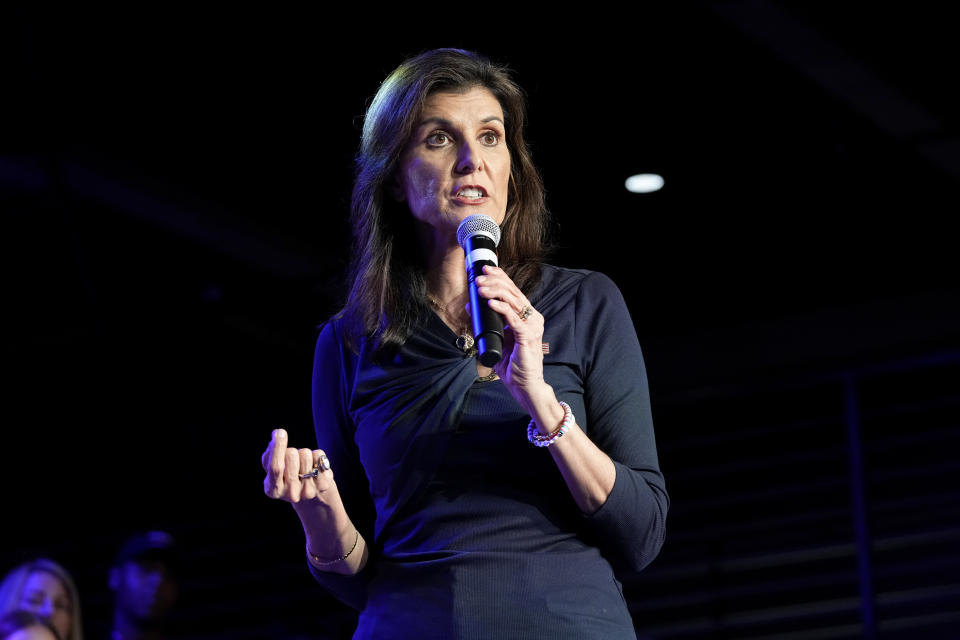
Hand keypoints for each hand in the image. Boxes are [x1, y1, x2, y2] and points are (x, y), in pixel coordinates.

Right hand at [261, 428, 334, 503]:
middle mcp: (291, 493)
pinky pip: (318, 455)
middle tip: (293, 460)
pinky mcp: (323, 484)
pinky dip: (316, 455)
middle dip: (291, 451)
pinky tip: (315, 466)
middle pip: (290, 455)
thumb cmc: (289, 477)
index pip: (275, 466)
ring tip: (304, 465)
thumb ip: (269, 456)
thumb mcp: (274, 471)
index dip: (277, 448)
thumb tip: (277, 436)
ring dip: (303, 454)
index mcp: (273, 490)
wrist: (313, 495)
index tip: (280, 432)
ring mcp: (308, 490)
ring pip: (304, 454)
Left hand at [474, 265, 546, 400]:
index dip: (500, 278)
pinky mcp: (528, 336)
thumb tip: (471, 306)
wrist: (524, 385)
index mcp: (527, 316)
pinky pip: (513, 317)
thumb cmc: (513, 364)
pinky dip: (501, 308)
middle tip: (479, 277)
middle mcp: (532, 318)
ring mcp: (532, 326)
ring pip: (513, 300)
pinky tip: (490, 303)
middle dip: (495, 281)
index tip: (485, 270)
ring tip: (480, 287)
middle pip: (513, 292)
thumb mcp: (495, 338)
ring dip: (495, 291)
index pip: (513, 291)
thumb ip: (485, 323)